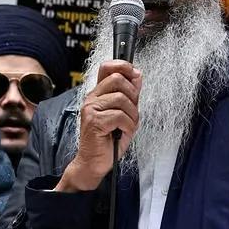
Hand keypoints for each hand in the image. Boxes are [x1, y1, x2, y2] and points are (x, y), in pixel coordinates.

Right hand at [55, 60, 141, 192]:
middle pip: (117, 79)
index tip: (134, 73)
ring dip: (131, 115)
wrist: (94, 162)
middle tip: (131, 111)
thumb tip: (137, 75)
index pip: (107, 67)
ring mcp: (91, 109)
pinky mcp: (94, 121)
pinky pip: (120, 116)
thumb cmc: (109, 140)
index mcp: (98, 94)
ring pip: (121, 99)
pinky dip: (127, 126)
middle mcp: (92, 98)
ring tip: (126, 126)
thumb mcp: (125, 114)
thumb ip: (130, 95)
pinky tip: (121, 132)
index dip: (122, 65)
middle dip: (132, 94)